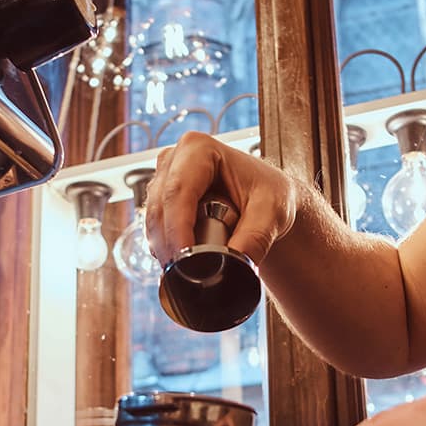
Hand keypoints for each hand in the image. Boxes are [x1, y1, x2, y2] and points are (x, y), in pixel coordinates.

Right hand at [145, 131, 300, 266]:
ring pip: (153, 221)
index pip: (178, 191)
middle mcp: (174, 158)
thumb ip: (255, 238)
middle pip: (160, 208)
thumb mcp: (272, 214)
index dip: (177, 229)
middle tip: (186, 276)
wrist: (267, 199)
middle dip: (170, 245)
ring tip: (189, 272)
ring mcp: (163, 178)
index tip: (184, 261)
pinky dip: (167, 248)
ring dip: (167, 249)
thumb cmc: (270, 195)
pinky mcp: (161, 198)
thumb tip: (233, 265)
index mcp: (199, 149)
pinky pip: (155, 228)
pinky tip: (182, 263)